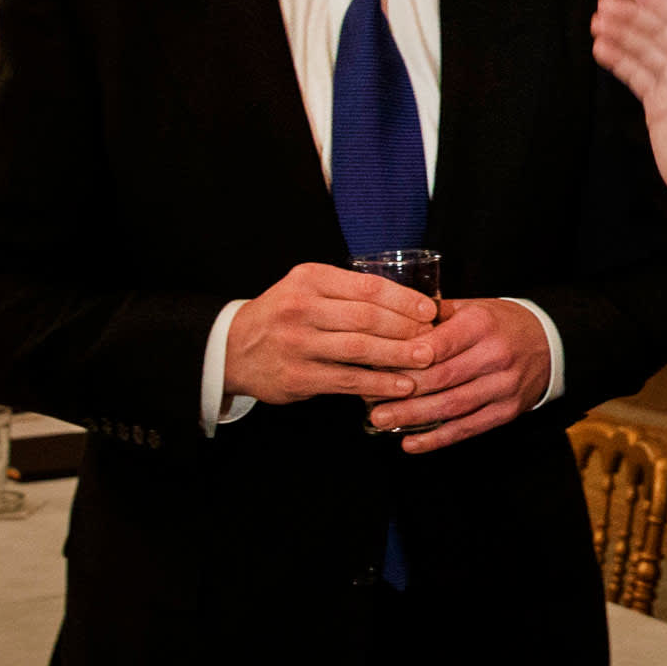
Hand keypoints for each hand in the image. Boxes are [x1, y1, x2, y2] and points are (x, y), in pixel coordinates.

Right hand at [223, 263, 438, 403]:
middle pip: (367, 317)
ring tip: (426, 360)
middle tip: (434, 338)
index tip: (429, 310)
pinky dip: (378, 382)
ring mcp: (298, 343)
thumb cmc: (283, 316)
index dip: (404, 299)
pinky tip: (401, 386)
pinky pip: (347, 379)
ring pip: (360, 348)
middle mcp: (302, 307)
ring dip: (398, 355)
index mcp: (310, 279)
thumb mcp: (308, 289)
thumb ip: (348, 293)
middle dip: (407, 328)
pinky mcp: (297, 375)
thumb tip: (409, 306)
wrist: (233, 348)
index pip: (368, 286)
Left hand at [379, 299, 551, 451]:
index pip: (437, 344)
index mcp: (481, 324)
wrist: (550, 343)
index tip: (375, 366)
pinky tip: (411, 443)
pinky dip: (438, 438)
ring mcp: (503, 386)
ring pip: (452, 406)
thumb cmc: (500, 324)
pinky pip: (468, 428)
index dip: (405, 359)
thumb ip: (435, 315)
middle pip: (441, 378)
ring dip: (414, 417)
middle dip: (402, 392)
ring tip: (381, 421)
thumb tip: (391, 321)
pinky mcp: (507, 411)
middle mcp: (495, 355)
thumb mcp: (473, 307)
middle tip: (369, 401)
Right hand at [591, 0, 666, 237]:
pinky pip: (635, 74)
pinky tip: (601, 50)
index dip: (660, 3)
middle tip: (603, 4)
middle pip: (658, 32)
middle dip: (631, 17)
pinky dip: (618, 61)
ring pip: (643, 51)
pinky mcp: (658, 102)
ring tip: (595, 24)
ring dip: (621, 36)